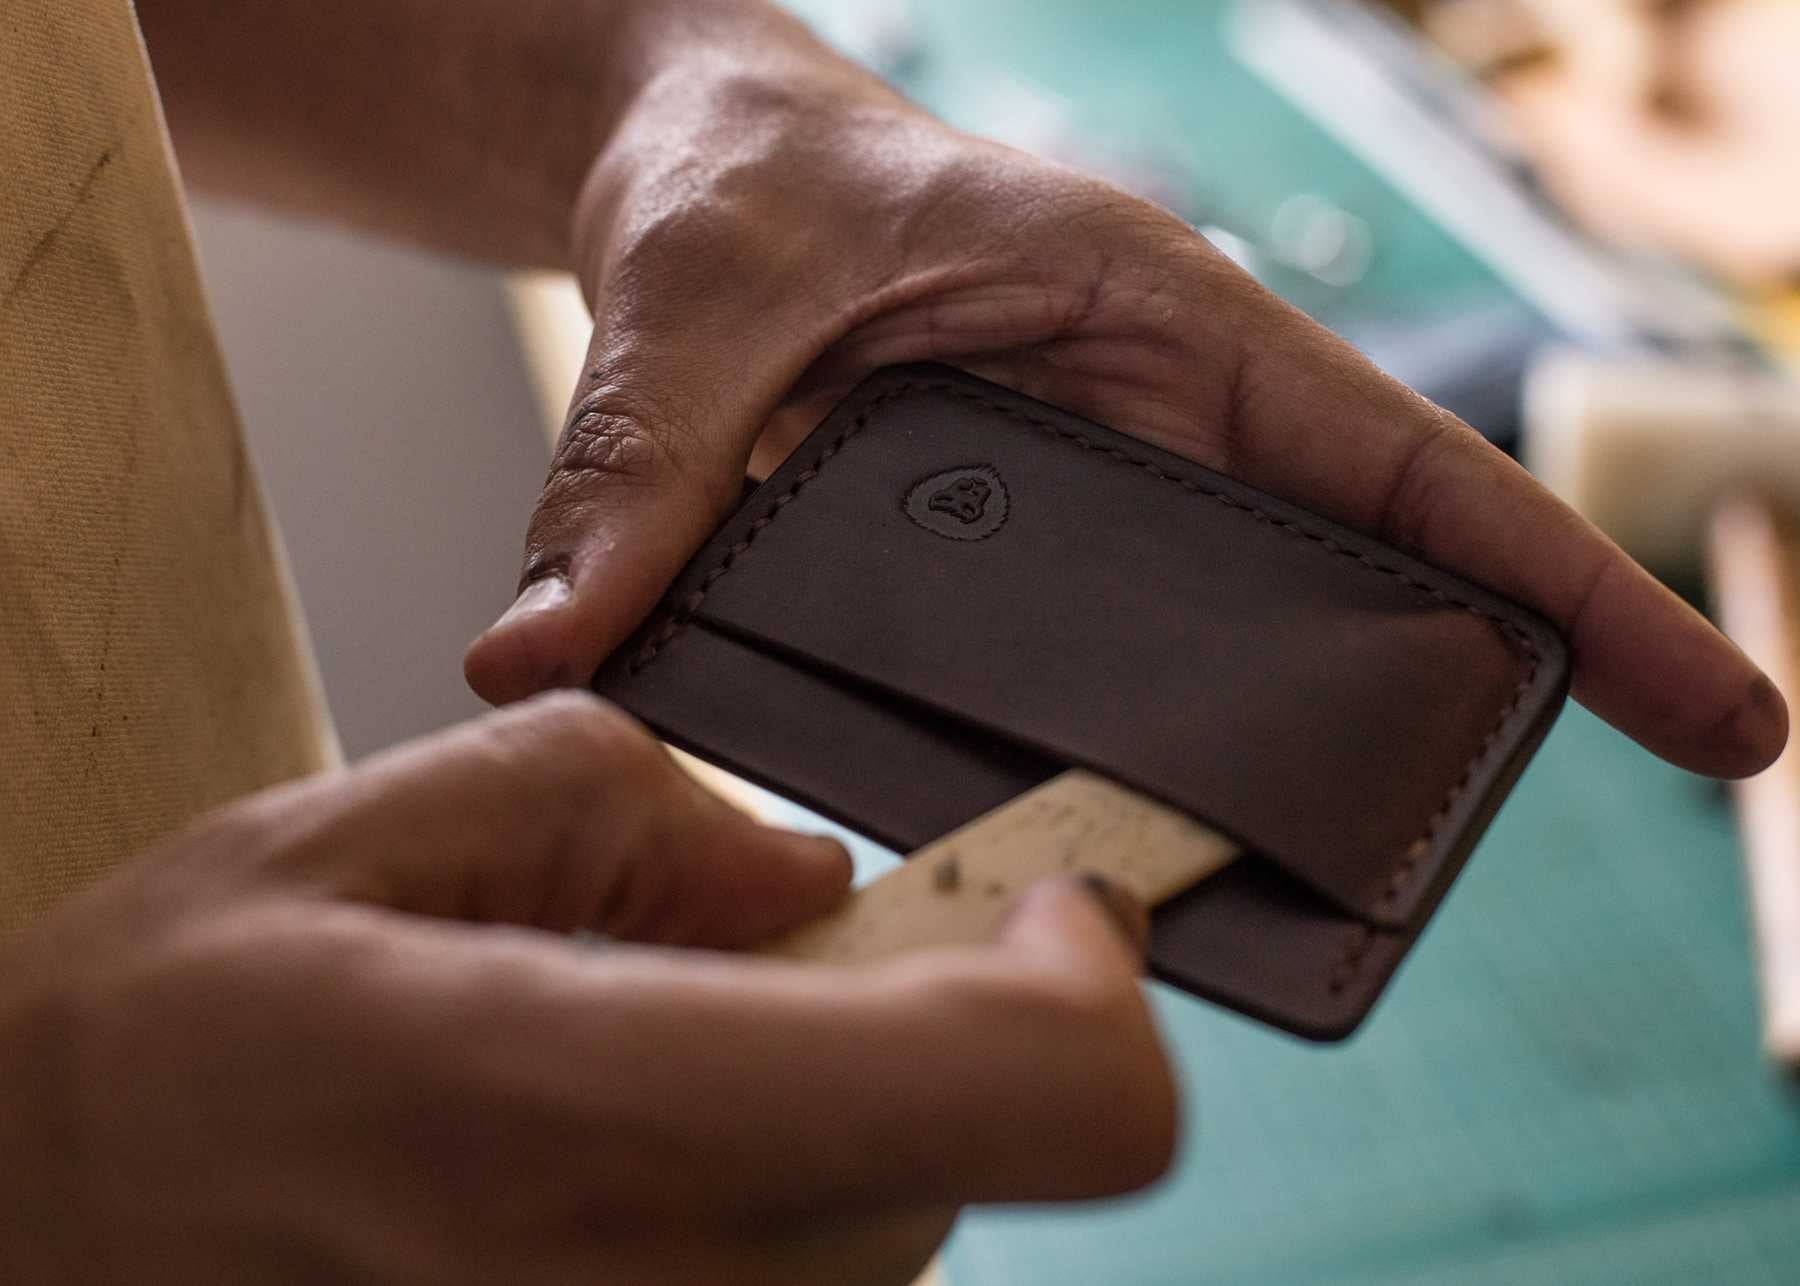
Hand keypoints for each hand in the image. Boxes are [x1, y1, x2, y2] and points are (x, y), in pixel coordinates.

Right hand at [0, 693, 1174, 1285]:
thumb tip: (809, 871)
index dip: (1086, 991)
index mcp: (574, 1107)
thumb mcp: (366, 829)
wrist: (29, 1242)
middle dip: (891, 1040)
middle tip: (734, 982)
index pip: (1021, 1089)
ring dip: (812, 1133)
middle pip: (953, 1155)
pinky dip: (757, 1202)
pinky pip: (796, 1282)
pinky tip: (598, 1174)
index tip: (1049, 914)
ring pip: (880, 1233)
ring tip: (622, 1089)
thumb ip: (635, 802)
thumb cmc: (148, 1057)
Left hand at [461, 7, 1784, 779]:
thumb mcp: (700, 301)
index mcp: (1147, 322)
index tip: (1707, 704)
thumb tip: (540, 652)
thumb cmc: (746, 184)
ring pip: (1216, 652)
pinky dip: (1104, 758)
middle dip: (1418, 713)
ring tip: (1262, 906)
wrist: (695, 172)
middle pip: (1335, 587)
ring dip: (1248, 766)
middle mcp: (1145, 428)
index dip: (1555, 581)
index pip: (1396, 456)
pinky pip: (1086, 673)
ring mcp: (1088, 509)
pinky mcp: (1012, 566)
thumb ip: (641, 473)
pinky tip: (1078, 851)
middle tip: (1434, 862)